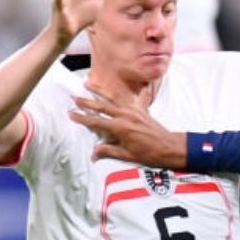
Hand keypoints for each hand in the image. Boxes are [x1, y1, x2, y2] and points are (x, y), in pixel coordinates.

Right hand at [69, 82, 186, 165]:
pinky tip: (116, 86)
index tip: (71, 113)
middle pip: (101, 106)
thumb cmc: (148, 153)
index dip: (82, 118)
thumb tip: (93, 154)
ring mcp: (133, 110)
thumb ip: (108, 151)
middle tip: (74, 97)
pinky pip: (129, 97)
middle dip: (87, 101)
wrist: (168, 147)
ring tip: (87, 83)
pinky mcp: (141, 108)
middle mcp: (125, 115)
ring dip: (99, 91)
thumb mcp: (126, 155)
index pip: (96, 121)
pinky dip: (120, 91)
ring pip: (112, 97)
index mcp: (119, 128)